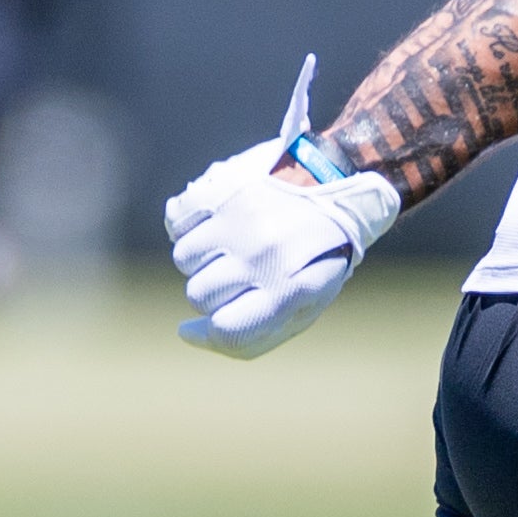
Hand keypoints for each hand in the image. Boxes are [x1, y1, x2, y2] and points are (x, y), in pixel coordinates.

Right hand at [167, 57, 402, 357]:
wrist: (340, 182)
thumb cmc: (318, 255)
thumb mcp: (305, 303)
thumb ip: (252, 332)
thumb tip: (189, 335)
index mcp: (291, 289)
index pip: (227, 330)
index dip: (208, 334)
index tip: (202, 327)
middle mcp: (264, 255)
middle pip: (199, 295)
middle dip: (213, 293)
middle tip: (240, 274)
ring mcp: (242, 219)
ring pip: (184, 258)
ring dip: (202, 258)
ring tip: (233, 245)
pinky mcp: (225, 187)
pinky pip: (177, 219)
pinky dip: (189, 224)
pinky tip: (217, 222)